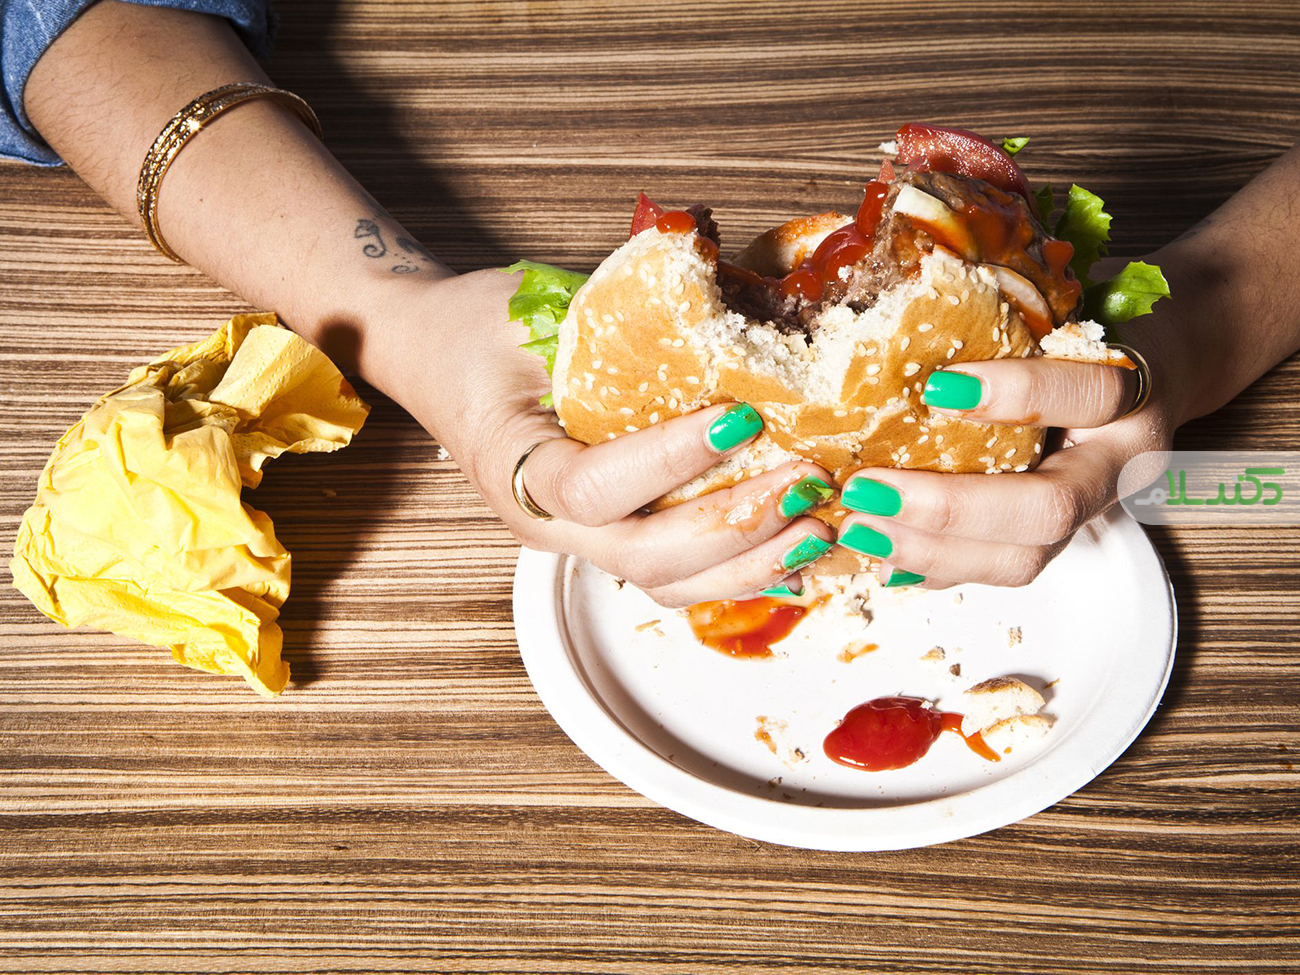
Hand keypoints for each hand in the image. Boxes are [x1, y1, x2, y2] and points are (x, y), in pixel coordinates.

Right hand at [381, 269, 836, 606]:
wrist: (429, 354)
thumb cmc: (474, 328)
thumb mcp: (530, 309)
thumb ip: (617, 320)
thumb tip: (732, 306)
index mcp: (513, 463)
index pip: (593, 487)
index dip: (671, 461)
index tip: (741, 415)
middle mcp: (543, 521)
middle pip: (644, 557)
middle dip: (735, 526)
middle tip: (805, 481)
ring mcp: (575, 540)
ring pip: (665, 584)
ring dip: (748, 564)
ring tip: (816, 527)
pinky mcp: (606, 538)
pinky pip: (673, 576)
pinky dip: (736, 571)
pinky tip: (790, 551)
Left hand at [835, 309, 1178, 588]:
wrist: (1164, 363)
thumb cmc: (1096, 328)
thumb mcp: (1067, 308)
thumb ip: (1007, 314)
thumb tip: (902, 312)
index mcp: (1132, 393)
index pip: (1086, 396)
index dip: (1017, 395)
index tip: (937, 388)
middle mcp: (1117, 464)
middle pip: (1049, 510)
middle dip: (950, 509)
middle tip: (867, 488)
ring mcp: (1089, 510)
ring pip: (1022, 557)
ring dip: (930, 550)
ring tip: (859, 526)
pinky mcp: (1053, 538)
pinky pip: (995, 568)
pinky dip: (933, 567)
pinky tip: (880, 557)